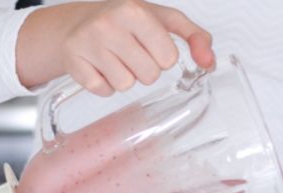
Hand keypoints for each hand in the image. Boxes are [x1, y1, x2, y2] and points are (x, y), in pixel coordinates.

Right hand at [17, 0, 214, 94]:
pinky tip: (100, 67)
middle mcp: (109, 24)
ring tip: (115, 59)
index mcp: (135, 11)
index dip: (163, 57)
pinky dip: (105, 85)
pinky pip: (104, 91)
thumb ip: (195, 37)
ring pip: (126, 85)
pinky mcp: (74, 63)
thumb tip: (208, 63)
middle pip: (149, 75)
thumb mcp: (163, 20)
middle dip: (144, 69)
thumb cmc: (125, 22)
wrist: (76, 23)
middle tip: (132, 54)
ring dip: (125, 77)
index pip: (168, 58)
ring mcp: (88, 44)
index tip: (150, 46)